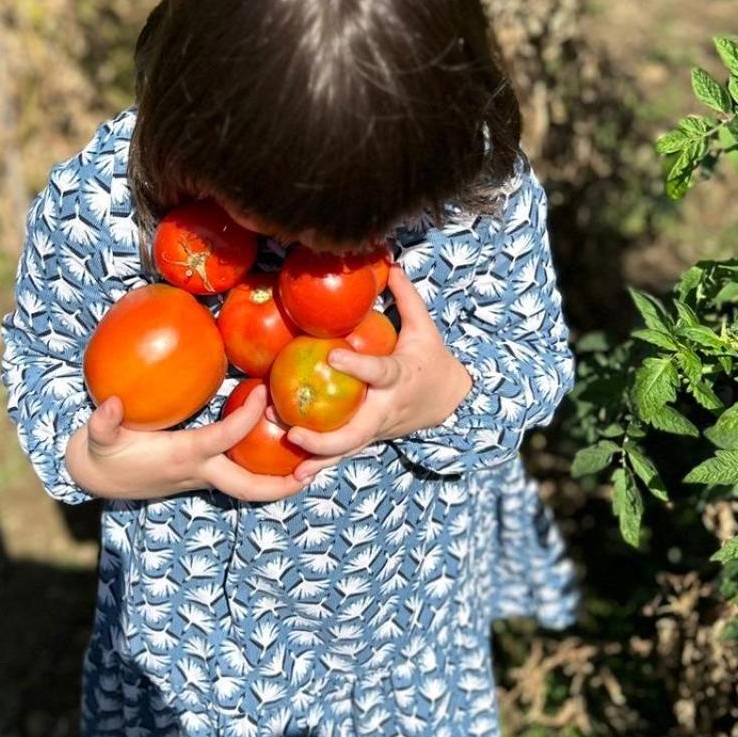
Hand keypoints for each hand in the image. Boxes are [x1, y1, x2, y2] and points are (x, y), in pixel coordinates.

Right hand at [66, 385, 318, 502]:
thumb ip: (103, 423)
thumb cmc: (102, 453)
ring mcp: (202, 478)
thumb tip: (111, 405)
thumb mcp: (97, 438)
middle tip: (315, 467)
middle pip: (249, 487)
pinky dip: (261, 469)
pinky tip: (279, 449)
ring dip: (280, 480)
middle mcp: (199, 472)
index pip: (224, 439)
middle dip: (282, 483)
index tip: (263, 392)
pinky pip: (239, 476)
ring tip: (312, 462)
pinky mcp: (201, 476)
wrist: (96, 477)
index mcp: (182, 457)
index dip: (247, 418)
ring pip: (249, 486)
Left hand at [285, 264, 471, 476]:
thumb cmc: (433, 360)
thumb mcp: (425, 328)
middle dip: (325, 437)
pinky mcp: (369, 439)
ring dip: (315, 456)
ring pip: (347, 450)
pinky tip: (291, 474)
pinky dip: (318, 464)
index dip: (357, 366)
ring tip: (284, 450)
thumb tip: (389, 263)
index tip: (331, 356)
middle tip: (294, 431)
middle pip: (356, 431)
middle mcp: (386, 409)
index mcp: (400, 378)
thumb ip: (405, 297)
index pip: (378, 373)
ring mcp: (377, 430)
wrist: (453, 403)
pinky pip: (342, 454)